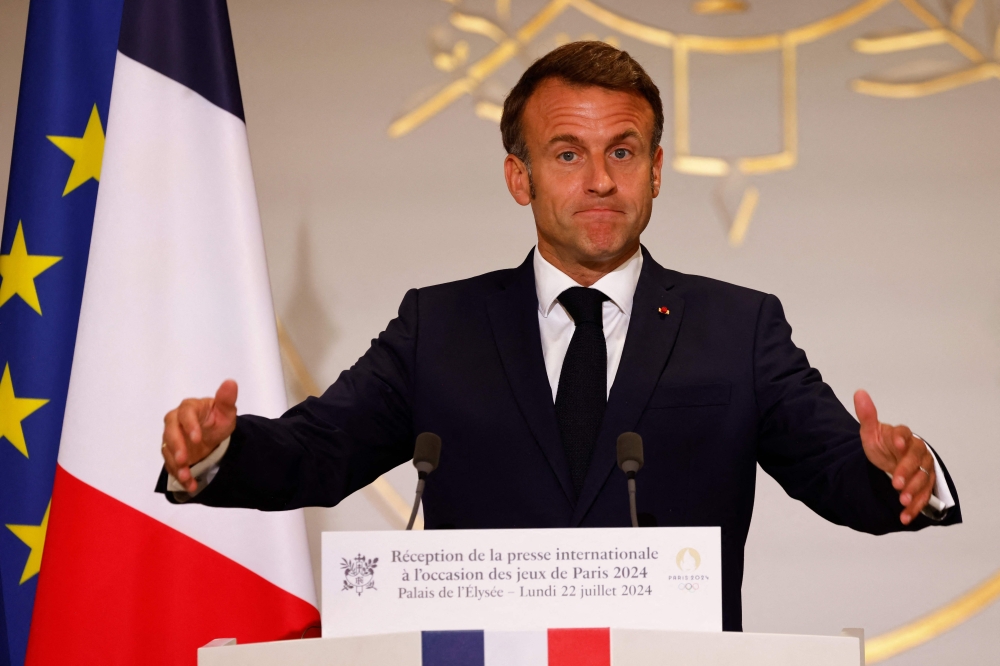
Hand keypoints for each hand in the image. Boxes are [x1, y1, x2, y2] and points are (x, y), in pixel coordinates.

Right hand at [161, 380, 237, 492]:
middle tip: (184, 460)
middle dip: (176, 447)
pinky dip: (179, 475)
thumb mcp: (226, 411)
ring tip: (187, 477)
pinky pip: (171, 464)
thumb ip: (226, 399)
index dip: (189, 426)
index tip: (197, 438)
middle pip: (170, 432)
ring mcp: (171, 438)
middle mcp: (175, 422)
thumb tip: (230, 383)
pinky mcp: (171, 453)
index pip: (185, 414)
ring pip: (168, 451)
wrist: (213, 434)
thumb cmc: (218, 419)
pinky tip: (190, 485)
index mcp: (189, 408)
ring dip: (176, 465)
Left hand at [854, 389, 935, 524]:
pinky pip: (924, 496)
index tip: (894, 444)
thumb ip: (867, 416)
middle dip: (906, 472)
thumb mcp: (871, 434)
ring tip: (902, 500)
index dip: (900, 438)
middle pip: (915, 460)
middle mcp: (916, 451)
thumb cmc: (882, 446)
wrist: (890, 462)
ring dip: (914, 491)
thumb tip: (859, 393)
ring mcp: (923, 469)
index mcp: (902, 436)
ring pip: (923, 479)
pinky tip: (904, 516)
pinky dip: (915, 507)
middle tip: (895, 483)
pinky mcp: (924, 485)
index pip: (904, 434)